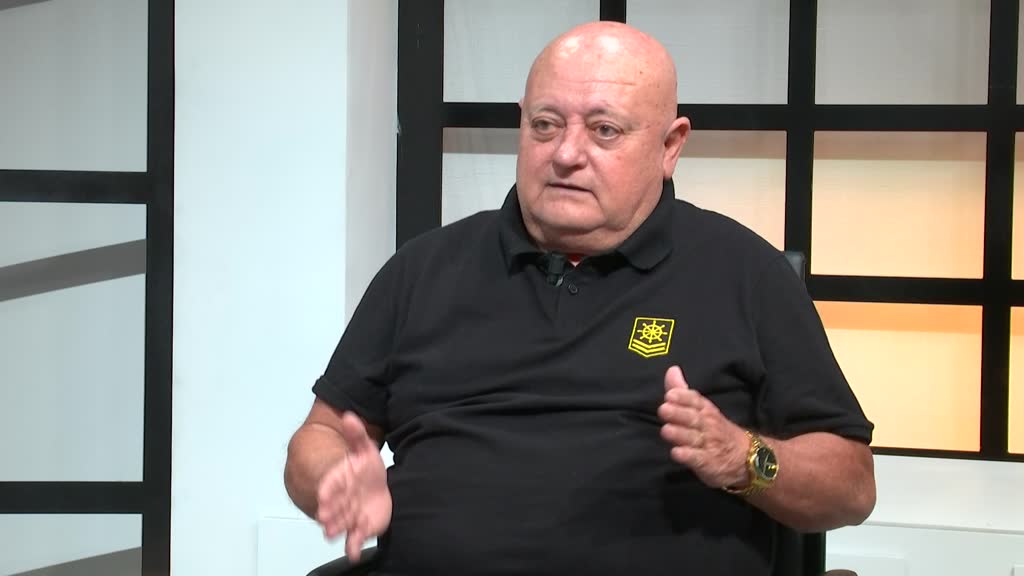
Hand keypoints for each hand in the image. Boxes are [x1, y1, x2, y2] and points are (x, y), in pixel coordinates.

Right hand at [316, 412, 391, 560]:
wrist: (369, 484)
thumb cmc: (364, 467)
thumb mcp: (363, 448)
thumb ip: (356, 434)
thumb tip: (350, 416)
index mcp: (340, 479)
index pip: (330, 484)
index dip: (327, 490)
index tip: (322, 494)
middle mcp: (341, 499)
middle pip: (334, 506)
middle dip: (329, 512)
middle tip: (325, 518)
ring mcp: (350, 514)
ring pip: (341, 522)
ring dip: (337, 528)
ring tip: (334, 533)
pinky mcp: (360, 526)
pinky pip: (355, 538)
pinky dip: (353, 546)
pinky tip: (353, 553)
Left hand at [657, 365, 749, 489]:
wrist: (746, 456)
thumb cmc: (715, 429)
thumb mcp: (702, 409)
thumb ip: (683, 391)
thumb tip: (672, 370)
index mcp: (706, 410)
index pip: (695, 400)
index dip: (683, 397)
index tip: (670, 395)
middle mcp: (708, 425)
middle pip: (693, 418)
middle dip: (678, 414)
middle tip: (663, 410)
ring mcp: (709, 445)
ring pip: (693, 438)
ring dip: (679, 434)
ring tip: (666, 430)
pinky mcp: (708, 463)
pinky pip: (698, 459)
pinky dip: (688, 456)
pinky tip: (676, 453)